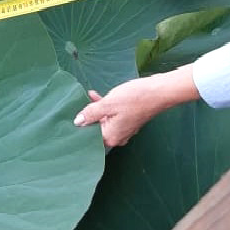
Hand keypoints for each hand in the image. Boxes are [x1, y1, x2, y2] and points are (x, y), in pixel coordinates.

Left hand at [73, 68, 199, 147]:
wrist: (157, 92)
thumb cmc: (133, 98)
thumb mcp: (108, 103)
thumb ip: (91, 113)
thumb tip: (77, 122)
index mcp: (111, 137)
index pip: (90, 136)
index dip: (82, 125)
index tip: (72, 116)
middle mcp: (118, 137)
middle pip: (97, 129)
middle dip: (88, 116)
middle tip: (79, 103)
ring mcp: (124, 129)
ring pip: (105, 121)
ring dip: (96, 109)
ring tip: (90, 96)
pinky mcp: (129, 120)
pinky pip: (113, 117)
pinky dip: (106, 108)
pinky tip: (99, 96)